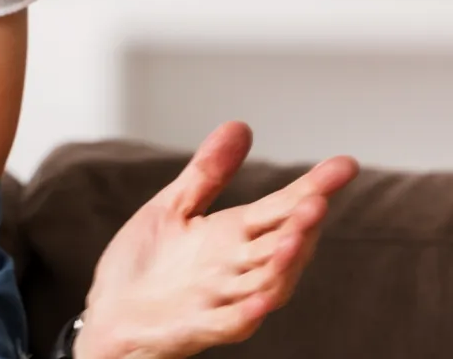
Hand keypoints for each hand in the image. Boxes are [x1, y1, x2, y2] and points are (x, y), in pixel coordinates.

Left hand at [74, 122, 358, 358]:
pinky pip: (230, 323)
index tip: (344, 165)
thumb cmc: (144, 268)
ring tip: (294, 238)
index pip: (280, 208)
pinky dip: (247, 312)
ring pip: (266, 283)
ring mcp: (221, 298)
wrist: (109, 316)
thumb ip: (208, 173)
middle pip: (281, 245)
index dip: (311, 188)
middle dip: (301, 225)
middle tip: (317, 201)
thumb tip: (240, 126)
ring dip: (283, 264)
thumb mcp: (173, 208)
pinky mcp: (199, 326)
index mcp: (232, 236)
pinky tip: (260, 300)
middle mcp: (235, 267)